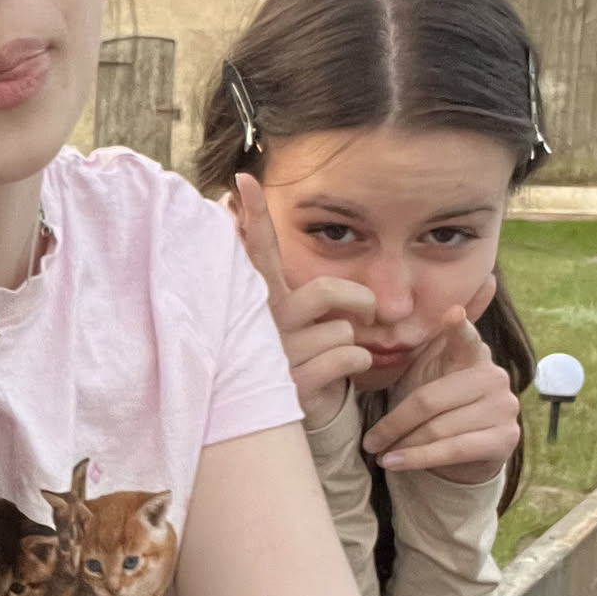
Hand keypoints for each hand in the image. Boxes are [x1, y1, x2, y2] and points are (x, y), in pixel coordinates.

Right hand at [232, 173, 376, 429]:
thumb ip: (271, 279)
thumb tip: (229, 214)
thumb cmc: (284, 353)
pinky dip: (356, 364)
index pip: (255, 252)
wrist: (276, 413)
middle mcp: (264, 323)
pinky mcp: (297, 384)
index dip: (252, 216)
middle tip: (367, 308)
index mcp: (257, 299)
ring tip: (328, 356)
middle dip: (358, 299)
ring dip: (348, 343)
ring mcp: (279, 354)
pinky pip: (351, 358)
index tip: (242, 181)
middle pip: (325, 292)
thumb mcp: (275, 316)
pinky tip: (338, 373)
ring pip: (344, 331)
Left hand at [361, 277, 519, 483]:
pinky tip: (394, 463)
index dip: (457, 328)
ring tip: (378, 453)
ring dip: (402, 445)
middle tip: (368, 440)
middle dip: (393, 423)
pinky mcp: (506, 438)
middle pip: (429, 399)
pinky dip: (418, 458)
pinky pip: (453, 449)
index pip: (464, 338)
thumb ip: (420, 357)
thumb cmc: (437, 408)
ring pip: (438, 428)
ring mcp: (504, 407)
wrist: (465, 451)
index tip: (451, 314)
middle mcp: (494, 376)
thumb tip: (394, 336)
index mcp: (471, 354)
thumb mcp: (425, 378)